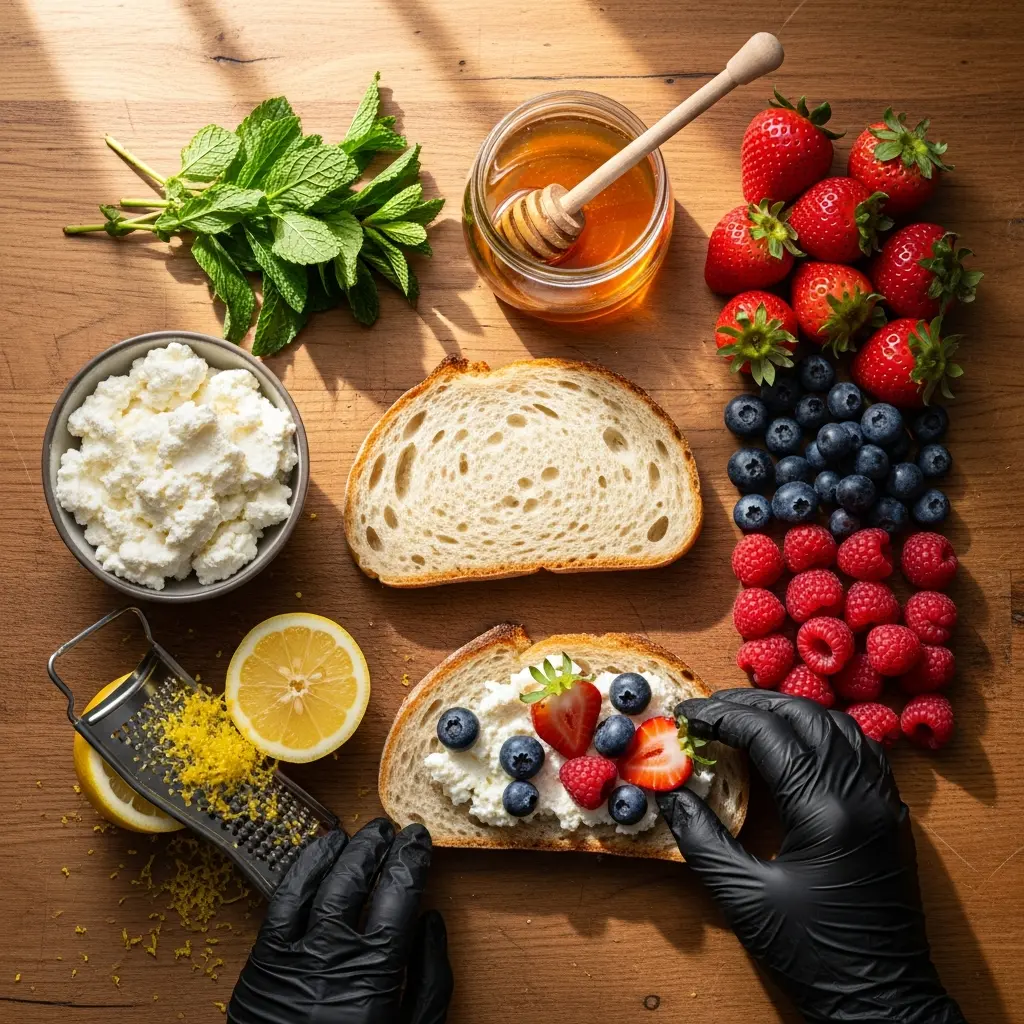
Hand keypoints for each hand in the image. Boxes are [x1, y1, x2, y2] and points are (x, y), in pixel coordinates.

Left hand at [229, 818, 451, 1023]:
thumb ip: (430, 976)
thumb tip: (431, 920)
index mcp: (374, 972)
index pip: (398, 892)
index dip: (411, 858)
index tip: (418, 840)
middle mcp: (331, 956)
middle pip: (355, 878)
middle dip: (375, 846)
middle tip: (389, 830)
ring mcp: (292, 957)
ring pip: (316, 883)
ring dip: (338, 851)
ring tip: (353, 835)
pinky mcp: (261, 966)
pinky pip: (280, 903)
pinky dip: (299, 871)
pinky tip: (314, 857)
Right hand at [657, 689, 964, 1023]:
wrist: (881, 1002)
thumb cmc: (812, 955)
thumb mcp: (745, 899)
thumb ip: (704, 839)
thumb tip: (671, 796)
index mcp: (825, 810)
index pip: (770, 734)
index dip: (724, 716)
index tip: (688, 713)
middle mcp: (861, 794)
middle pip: (806, 717)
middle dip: (754, 704)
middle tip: (711, 709)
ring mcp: (882, 801)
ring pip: (838, 726)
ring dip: (790, 712)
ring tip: (748, 716)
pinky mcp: (890, 815)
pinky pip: (860, 750)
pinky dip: (824, 731)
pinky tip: (798, 740)